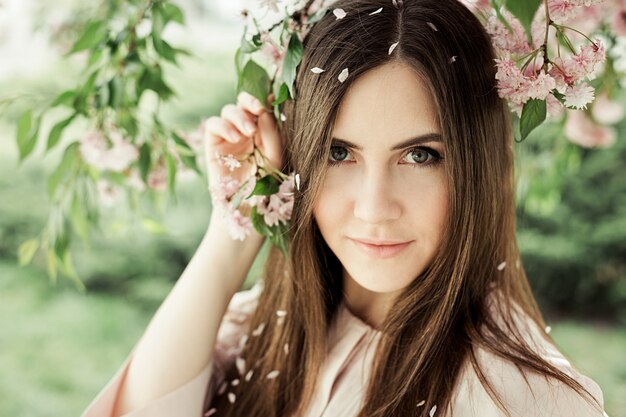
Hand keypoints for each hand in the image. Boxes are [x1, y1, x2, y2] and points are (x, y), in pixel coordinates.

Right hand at [204, 91, 282, 211]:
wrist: (246, 207)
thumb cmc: (265, 185)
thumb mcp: (275, 157)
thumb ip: (272, 134)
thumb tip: (265, 110)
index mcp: (263, 130)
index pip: (262, 106)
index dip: (264, 98)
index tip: (272, 98)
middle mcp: (246, 130)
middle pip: (243, 102)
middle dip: (250, 101)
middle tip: (258, 109)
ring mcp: (229, 135)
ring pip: (229, 110)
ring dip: (239, 116)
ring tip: (248, 133)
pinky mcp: (213, 144)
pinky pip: (214, 124)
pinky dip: (224, 126)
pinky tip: (235, 138)